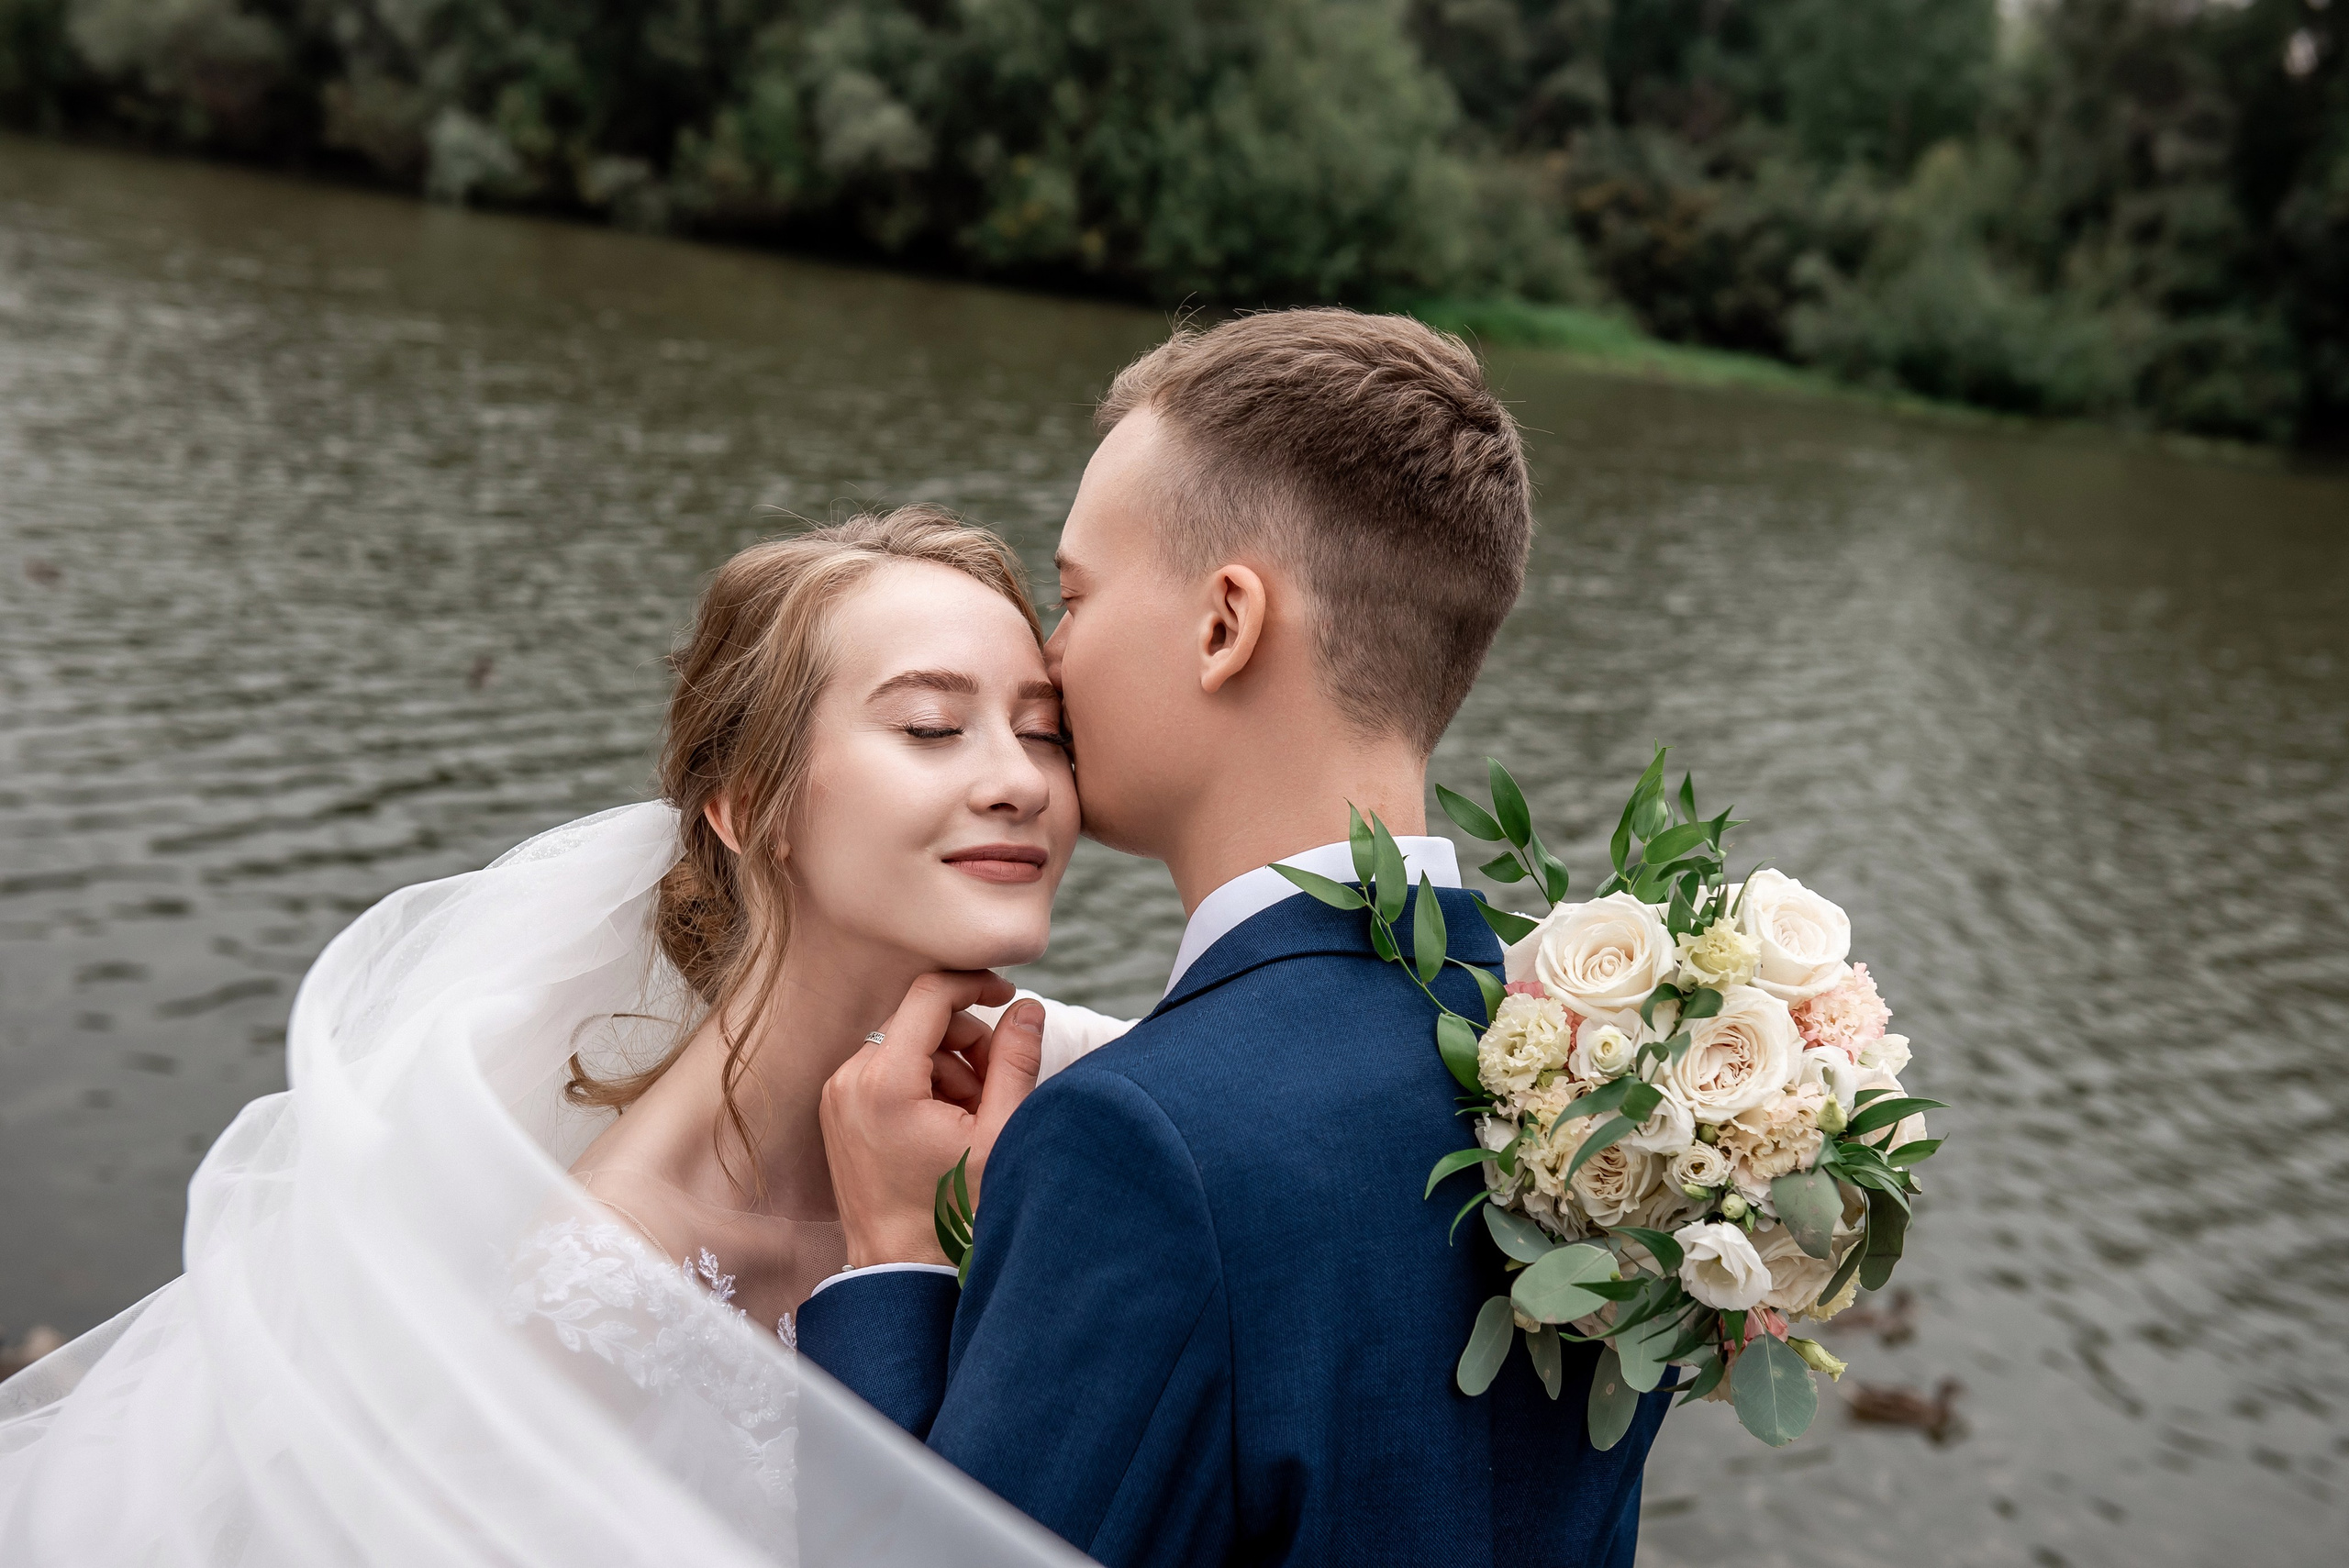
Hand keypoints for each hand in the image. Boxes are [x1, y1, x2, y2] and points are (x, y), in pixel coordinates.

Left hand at [820, 974, 1047, 1268]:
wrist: (902, 1273)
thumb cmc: (954, 1214)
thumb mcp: (1000, 1134)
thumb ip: (1016, 1060)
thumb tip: (1027, 1008)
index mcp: (885, 1081)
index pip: (930, 994)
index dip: (975, 984)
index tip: (1010, 996)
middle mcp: (849, 1080)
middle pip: (919, 1019)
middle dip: (967, 1041)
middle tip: (997, 1085)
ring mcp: (838, 1096)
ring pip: (905, 1044)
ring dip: (949, 1066)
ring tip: (973, 1117)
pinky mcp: (837, 1112)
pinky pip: (886, 1071)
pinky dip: (923, 1083)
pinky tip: (947, 1125)